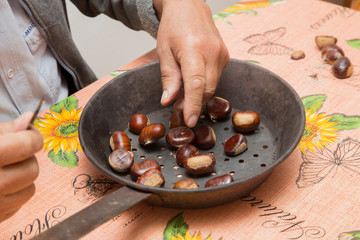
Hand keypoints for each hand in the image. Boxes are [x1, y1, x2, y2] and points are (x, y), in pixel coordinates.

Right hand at [0, 112, 42, 221]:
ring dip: (21, 179)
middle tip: (10, 155)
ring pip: (29, 189)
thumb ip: (3, 130)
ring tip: (1, 172)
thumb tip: (28, 119)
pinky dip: (11, 195)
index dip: (32, 137)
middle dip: (26, 159)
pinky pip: (16, 205)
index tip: (29, 134)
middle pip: (32, 169)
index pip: (26, 144)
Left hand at [154, 0, 229, 127]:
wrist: (190, 7)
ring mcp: (222, 54)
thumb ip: (169, 77)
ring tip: (182, 98)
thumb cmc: (174, 26)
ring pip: (212, 86)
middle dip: (194, 104)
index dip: (193, 105)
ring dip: (198, 96)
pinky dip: (204, 86)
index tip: (189, 120)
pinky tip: (192, 85)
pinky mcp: (225, 57)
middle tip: (179, 111)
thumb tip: (169, 101)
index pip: (196, 84)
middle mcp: (213, 52)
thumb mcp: (164, 51)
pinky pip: (215, 79)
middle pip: (207, 89)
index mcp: (194, 49)